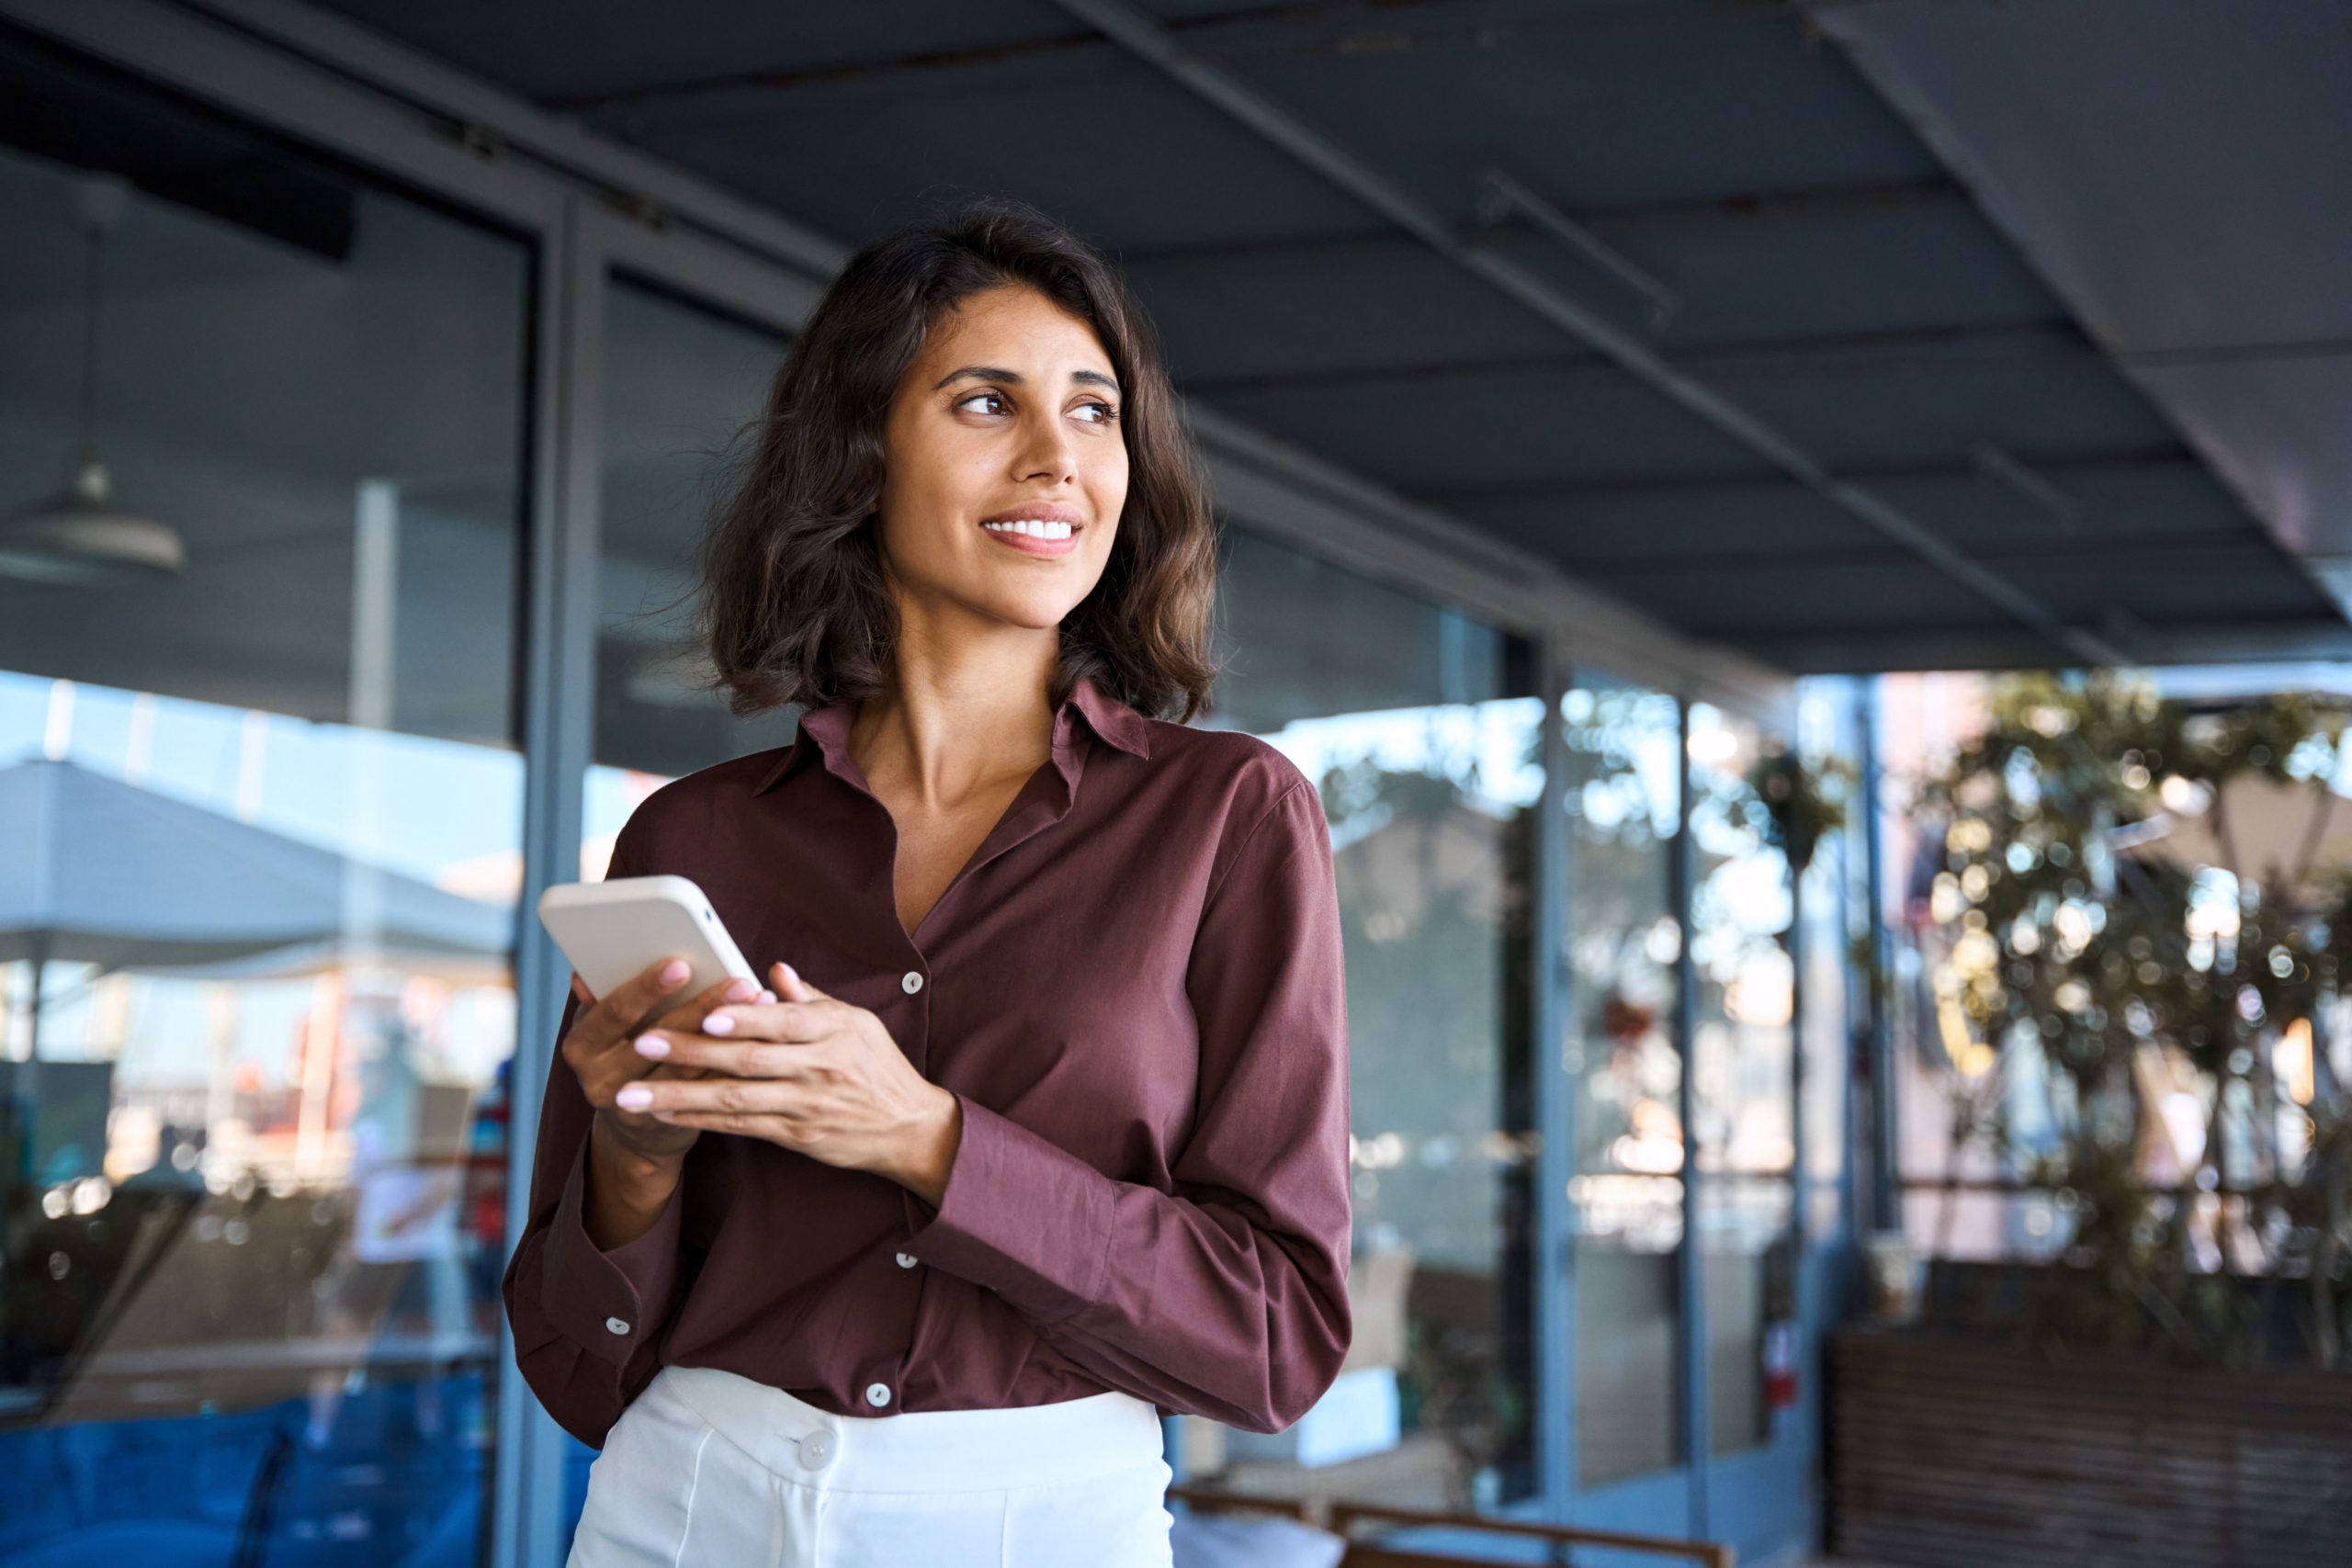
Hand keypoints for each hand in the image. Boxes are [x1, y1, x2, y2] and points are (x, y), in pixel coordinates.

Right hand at [561, 958, 774, 1164]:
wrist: (632, 1125)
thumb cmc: (623, 1052)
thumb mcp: (605, 1025)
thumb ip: (605, 998)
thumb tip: (585, 975)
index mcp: (582, 1044)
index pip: (615, 1011)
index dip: (648, 988)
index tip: (682, 964)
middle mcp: (600, 1078)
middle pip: (660, 1040)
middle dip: (704, 1008)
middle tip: (741, 983)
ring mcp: (633, 1105)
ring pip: (689, 1067)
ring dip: (730, 1035)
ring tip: (763, 1002)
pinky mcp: (667, 1120)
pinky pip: (707, 1088)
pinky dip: (736, 1060)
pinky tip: (766, 1036)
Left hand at [615, 960, 962, 1200]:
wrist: (908, 1127)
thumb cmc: (877, 1066)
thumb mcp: (855, 1022)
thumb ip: (809, 999)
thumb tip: (772, 970)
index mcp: (835, 1032)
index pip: (784, 1022)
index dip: (745, 1017)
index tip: (705, 1011)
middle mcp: (820, 1069)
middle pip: (748, 1061)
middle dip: (692, 1051)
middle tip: (644, 1043)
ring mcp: (806, 1105)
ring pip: (735, 1099)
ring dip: (680, 1094)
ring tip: (633, 1092)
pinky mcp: (796, 1135)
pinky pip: (740, 1127)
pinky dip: (700, 1120)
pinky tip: (665, 1113)